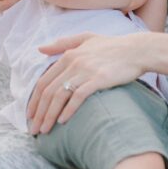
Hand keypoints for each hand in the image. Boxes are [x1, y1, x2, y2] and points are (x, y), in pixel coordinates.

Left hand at [27, 32, 144, 133]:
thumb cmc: (113, 46)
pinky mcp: (98, 79)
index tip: (30, 116)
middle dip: (38, 112)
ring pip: (59, 95)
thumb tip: (39, 49)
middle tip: (34, 129)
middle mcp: (74, 62)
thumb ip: (63, 43)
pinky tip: (63, 121)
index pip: (44, 81)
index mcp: (69, 55)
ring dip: (49, 115)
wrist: (137, 50)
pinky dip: (68, 110)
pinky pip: (78, 97)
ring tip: (45, 130)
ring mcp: (86, 70)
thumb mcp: (86, 38)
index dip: (34, 101)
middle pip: (49, 91)